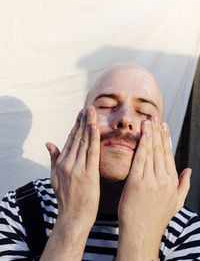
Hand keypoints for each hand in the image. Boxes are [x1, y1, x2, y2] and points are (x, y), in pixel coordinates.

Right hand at [46, 106, 99, 233]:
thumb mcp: (54, 178)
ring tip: (92, 111)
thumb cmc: (66, 198)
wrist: (73, 217)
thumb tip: (49, 142)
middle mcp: (67, 163)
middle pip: (76, 137)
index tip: (81, 114)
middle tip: (88, 107)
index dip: (76, 125)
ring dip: (88, 125)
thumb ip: (53, 159)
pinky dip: (93, 138)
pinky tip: (95, 127)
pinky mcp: (88, 174)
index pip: (69, 139)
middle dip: (83, 121)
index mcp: (61, 163)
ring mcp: (77, 168)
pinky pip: (92, 153)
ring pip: (84, 142)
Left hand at [117, 118, 190, 259]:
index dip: (166, 138)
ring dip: (149, 134)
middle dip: (157, 131)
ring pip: (151, 151)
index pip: (169, 154)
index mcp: (171, 181)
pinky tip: (141, 134)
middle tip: (155, 117)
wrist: (141, 233)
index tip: (163, 126)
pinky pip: (139, 159)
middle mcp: (163, 179)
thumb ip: (184, 185)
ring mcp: (150, 180)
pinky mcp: (136, 182)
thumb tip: (189, 170)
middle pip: (160, 149)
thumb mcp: (176, 203)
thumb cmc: (156, 218)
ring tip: (148, 120)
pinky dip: (141, 145)